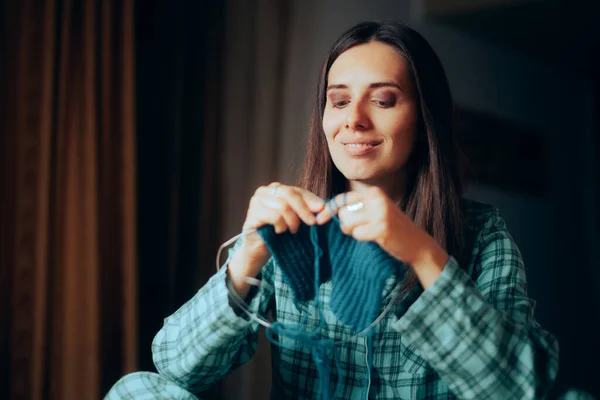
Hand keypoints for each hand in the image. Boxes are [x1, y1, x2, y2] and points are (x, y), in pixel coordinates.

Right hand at [228, 183, 324, 292]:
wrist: (260, 250)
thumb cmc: (279, 233)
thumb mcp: (296, 219)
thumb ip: (308, 210)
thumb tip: (325, 208)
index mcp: (276, 188)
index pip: (297, 190)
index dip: (311, 199)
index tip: (322, 210)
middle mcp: (265, 191)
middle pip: (289, 194)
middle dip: (304, 209)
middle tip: (312, 223)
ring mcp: (256, 201)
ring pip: (283, 206)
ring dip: (292, 221)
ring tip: (292, 231)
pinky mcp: (252, 213)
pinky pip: (274, 217)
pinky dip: (281, 226)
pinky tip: (280, 232)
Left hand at [315, 187, 448, 287]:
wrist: (416, 244)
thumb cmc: (391, 228)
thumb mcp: (374, 212)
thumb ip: (356, 208)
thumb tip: (327, 211)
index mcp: (374, 193)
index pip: (343, 198)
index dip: (329, 209)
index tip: (320, 219)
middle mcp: (377, 199)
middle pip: (344, 212)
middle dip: (346, 224)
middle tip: (361, 230)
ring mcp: (380, 213)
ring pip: (348, 223)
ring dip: (354, 232)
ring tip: (370, 233)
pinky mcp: (381, 228)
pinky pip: (357, 234)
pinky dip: (363, 239)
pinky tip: (375, 238)